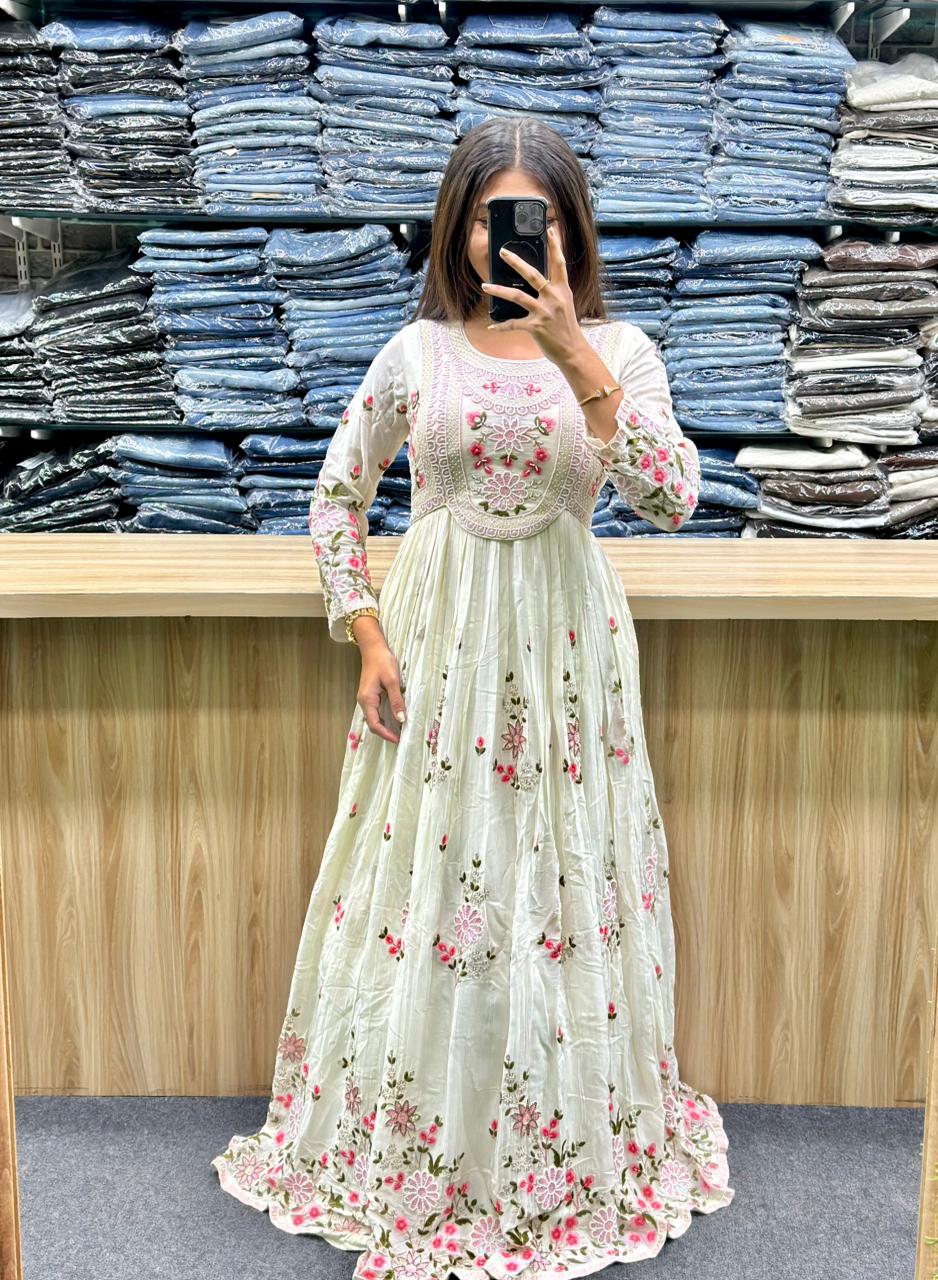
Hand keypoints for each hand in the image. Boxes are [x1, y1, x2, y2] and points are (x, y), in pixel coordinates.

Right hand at [358, 644, 406, 743]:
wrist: (373, 649)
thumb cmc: (382, 662)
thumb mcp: (393, 681)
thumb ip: (397, 701)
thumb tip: (401, 719)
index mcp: (367, 699)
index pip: (374, 723)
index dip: (385, 734)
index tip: (397, 739)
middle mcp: (364, 701)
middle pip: (372, 723)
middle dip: (385, 732)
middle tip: (400, 737)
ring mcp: (366, 698)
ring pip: (374, 718)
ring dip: (385, 726)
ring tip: (399, 731)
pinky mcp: (370, 695)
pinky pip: (376, 711)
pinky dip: (384, 718)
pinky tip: (394, 718)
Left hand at [480, 224, 585, 366]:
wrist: (573, 351)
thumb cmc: (567, 329)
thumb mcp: (564, 305)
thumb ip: (552, 293)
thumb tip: (536, 284)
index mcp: (562, 290)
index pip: (559, 263)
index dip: (555, 246)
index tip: (550, 230)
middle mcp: (554, 298)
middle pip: (533, 274)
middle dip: (516, 262)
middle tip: (503, 252)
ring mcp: (544, 312)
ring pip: (517, 296)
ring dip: (499, 290)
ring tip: (485, 285)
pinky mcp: (536, 327)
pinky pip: (513, 324)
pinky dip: (501, 326)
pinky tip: (491, 325)